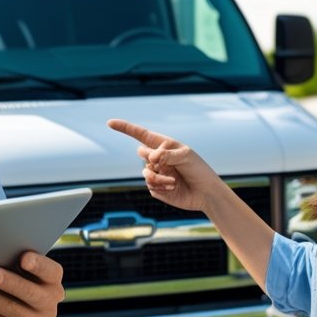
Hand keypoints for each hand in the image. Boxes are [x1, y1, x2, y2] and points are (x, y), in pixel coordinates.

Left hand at [0, 252, 64, 316]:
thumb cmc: (17, 281)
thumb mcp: (22, 273)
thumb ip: (15, 263)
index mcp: (52, 281)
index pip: (51, 272)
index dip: (39, 265)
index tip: (24, 258)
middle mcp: (49, 302)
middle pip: (31, 292)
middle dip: (10, 283)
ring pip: (13, 310)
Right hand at [107, 118, 224, 212]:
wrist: (206, 193)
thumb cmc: (199, 170)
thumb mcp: (185, 156)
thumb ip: (166, 154)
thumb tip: (149, 158)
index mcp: (164, 146)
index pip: (141, 135)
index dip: (125, 128)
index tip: (110, 123)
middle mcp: (158, 159)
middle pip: (141, 153)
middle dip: (151, 158)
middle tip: (163, 163)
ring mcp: (156, 173)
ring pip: (145, 172)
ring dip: (158, 177)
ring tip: (173, 182)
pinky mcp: (157, 188)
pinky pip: (150, 185)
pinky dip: (161, 186)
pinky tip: (173, 188)